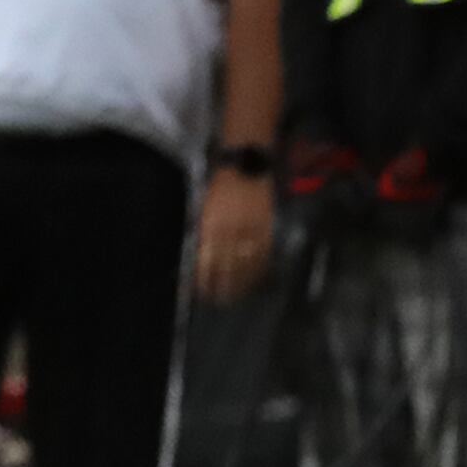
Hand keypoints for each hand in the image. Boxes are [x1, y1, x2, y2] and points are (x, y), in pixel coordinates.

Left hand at [195, 170, 273, 302]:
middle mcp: (231, 233)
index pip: (207, 261)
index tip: (200, 292)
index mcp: (212, 225)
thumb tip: (200, 255)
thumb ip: (204, 231)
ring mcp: (251, 233)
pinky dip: (258, 270)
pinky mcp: (266, 230)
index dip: (204, 279)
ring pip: (245, 266)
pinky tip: (254, 280)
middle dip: (221, 286)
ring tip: (234, 297)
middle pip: (226, 268)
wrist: (246, 165)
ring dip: (239, 284)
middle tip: (217, 301)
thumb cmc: (220, 182)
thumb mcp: (205, 206)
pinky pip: (263, 256)